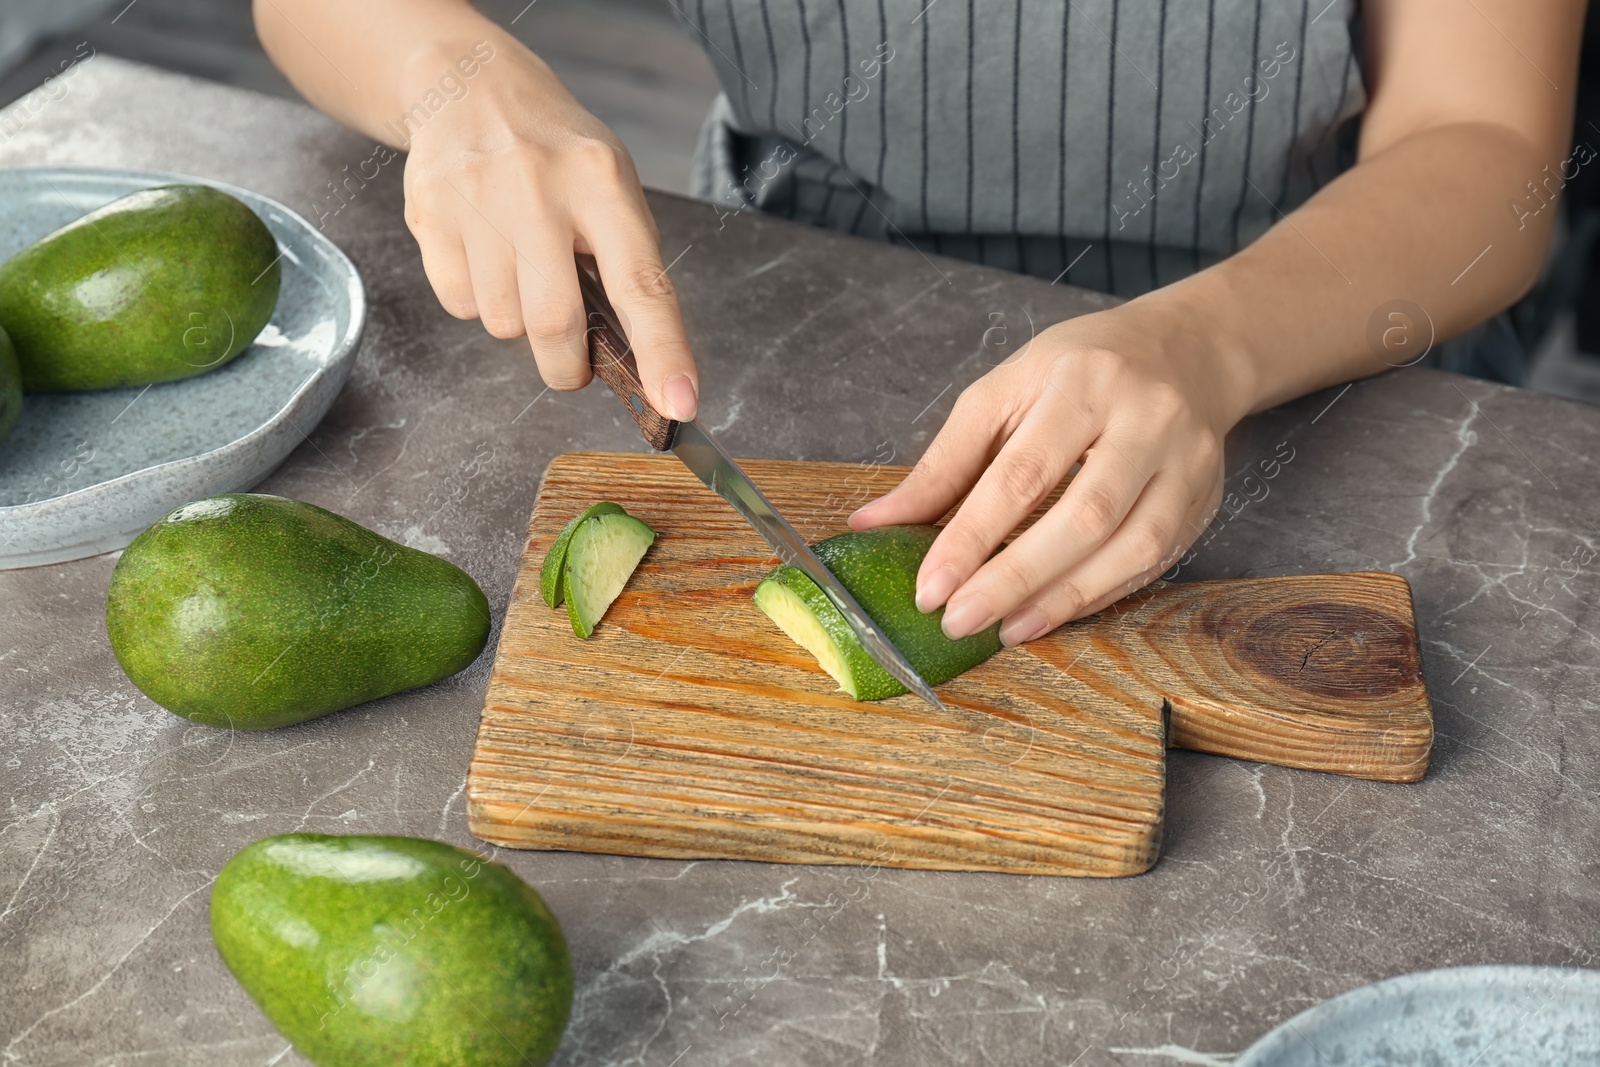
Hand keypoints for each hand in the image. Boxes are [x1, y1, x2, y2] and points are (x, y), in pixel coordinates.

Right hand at [400, 43, 697, 419]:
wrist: (469, 86)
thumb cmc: (557, 153)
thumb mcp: (610, 187)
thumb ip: (624, 265)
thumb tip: (636, 364)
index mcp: (602, 181)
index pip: (641, 284)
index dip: (663, 352)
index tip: (678, 404)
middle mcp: (537, 187)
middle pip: (555, 324)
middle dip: (567, 366)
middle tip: (572, 364)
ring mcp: (476, 199)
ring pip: (502, 323)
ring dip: (519, 324)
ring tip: (523, 271)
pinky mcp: (429, 213)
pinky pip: (459, 304)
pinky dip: (478, 301)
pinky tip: (485, 254)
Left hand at [850, 301, 1246, 644]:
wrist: (1182, 352)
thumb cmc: (1078, 371)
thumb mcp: (1003, 391)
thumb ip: (945, 461)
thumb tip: (875, 522)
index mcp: (1083, 382)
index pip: (1022, 472)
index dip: (972, 536)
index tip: (930, 586)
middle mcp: (1146, 420)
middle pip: (1083, 515)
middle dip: (1015, 577)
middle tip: (960, 620)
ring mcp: (1185, 462)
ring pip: (1131, 547)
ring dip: (1063, 598)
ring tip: (1005, 629)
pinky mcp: (1204, 499)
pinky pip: (1153, 562)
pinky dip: (1098, 596)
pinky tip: (1050, 614)